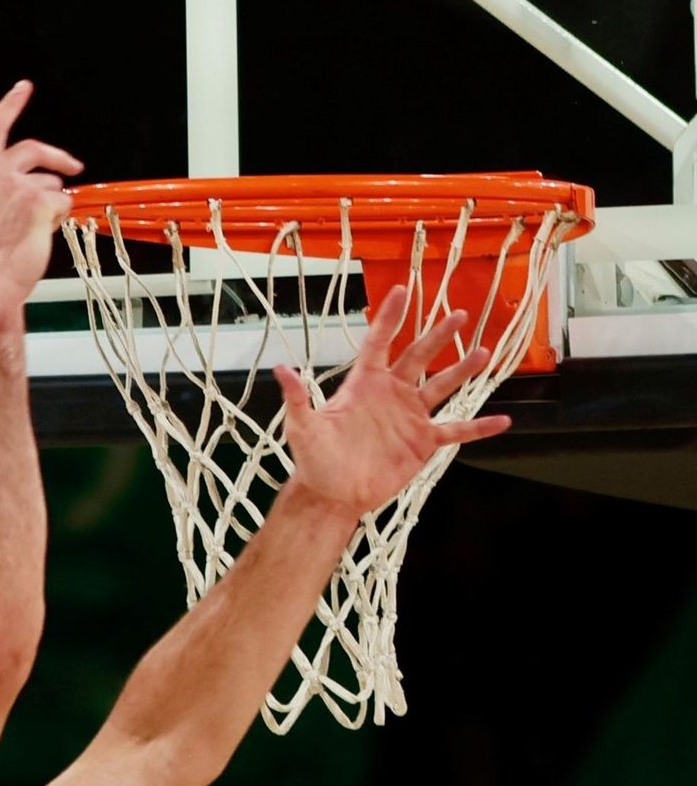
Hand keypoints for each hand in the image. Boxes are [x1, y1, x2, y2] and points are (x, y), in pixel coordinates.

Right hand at [0, 81, 82, 319]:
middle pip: (31, 148)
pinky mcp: (39, 203)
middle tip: (71, 164)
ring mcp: (16, 186)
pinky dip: (58, 220)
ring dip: (51, 203)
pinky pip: (62, 204)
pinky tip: (43, 236)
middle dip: (55, 156)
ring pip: (49, 182)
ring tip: (39, 230)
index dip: (9, 105)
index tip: (22, 89)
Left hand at [274, 286, 512, 517]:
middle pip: (419, 357)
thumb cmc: (315, 460)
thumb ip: (297, 399)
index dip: (389, 317)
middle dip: (438, 335)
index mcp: (364, 384)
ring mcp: (411, 417)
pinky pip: (456, 430)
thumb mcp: (302, 428)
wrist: (333, 495)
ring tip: (483, 352)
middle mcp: (392, 394)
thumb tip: (281, 370)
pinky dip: (479, 427)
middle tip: (459, 314)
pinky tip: (503, 420)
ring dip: (462, 371)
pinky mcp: (424, 442)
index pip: (379, 343)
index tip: (402, 290)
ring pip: (442, 386)